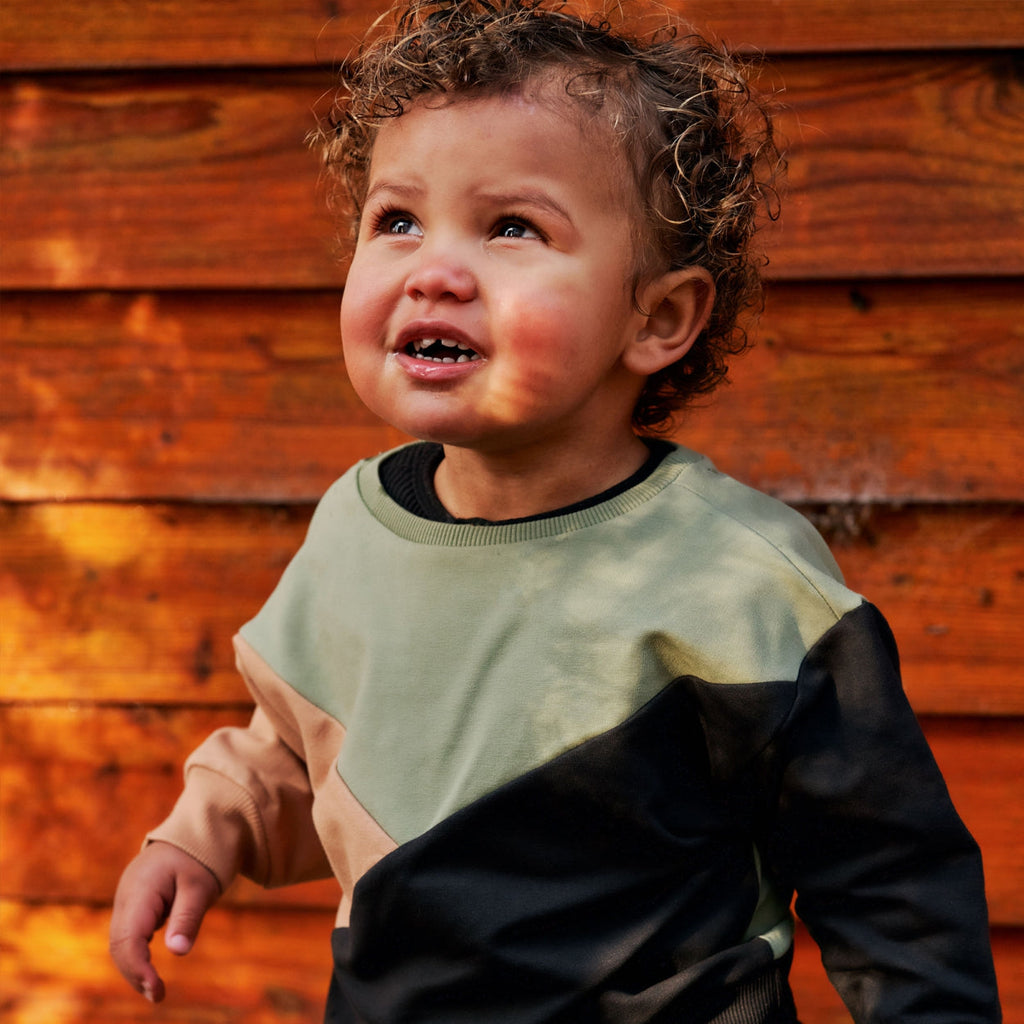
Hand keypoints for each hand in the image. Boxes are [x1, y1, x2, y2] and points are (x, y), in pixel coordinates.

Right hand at [109, 840, 220, 1001]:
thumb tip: (178, 951)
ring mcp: (127, 899)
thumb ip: (188, 916)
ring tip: (156, 989)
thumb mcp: (201, 885)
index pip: (129, 938)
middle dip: (135, 973)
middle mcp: (126, 896)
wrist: (195, 832)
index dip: (139, 968)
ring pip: (121, 941)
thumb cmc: (200, 857)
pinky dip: (137, 953)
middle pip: (119, 944)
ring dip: (134, 966)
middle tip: (159, 996)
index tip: (157, 989)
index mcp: (140, 890)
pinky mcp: (134, 904)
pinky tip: (151, 969)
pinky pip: (128, 933)